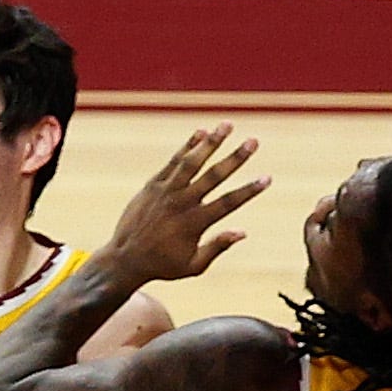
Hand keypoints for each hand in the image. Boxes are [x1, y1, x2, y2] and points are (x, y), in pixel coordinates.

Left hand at [99, 124, 267, 286]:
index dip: (249, 190)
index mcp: (195, 223)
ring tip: (227, 125)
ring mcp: (166, 192)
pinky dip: (187, 147)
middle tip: (254, 141)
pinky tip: (201, 132)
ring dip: (211, 142)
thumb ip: (217, 247)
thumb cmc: (162, 265)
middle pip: (213, 176)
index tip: (267, 178)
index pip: (228, 203)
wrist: (124, 258)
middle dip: (236, 158)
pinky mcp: (153, 185)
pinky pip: (172, 162)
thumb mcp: (192, 265)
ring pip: (192, 162)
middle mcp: (181, 204)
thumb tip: (243, 232)